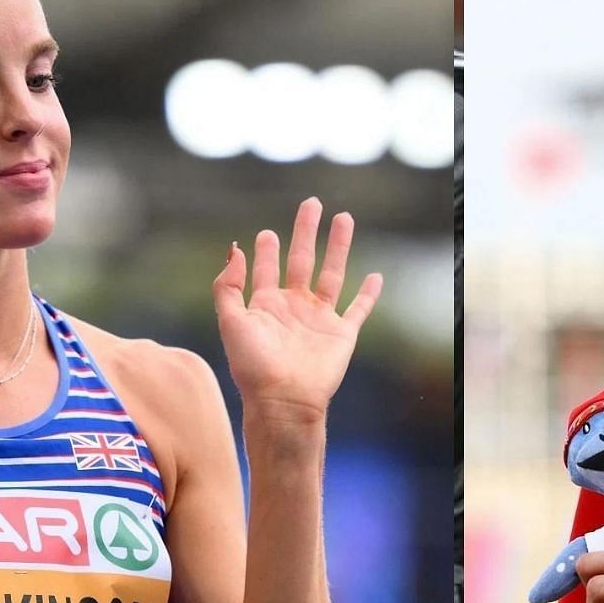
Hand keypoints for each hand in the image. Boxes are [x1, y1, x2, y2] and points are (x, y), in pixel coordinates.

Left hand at [212, 197, 382, 422]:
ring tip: (344, 218)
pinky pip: (358, 309)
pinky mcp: (342, 334)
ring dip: (339, 246)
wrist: (284, 399)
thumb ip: (228, 286)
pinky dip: (368, 293)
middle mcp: (294, 308)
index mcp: (266, 305)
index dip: (266, 251)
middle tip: (311, 203)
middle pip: (302, 260)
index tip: (266, 234)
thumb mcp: (230, 321)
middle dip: (306, 231)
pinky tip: (375, 276)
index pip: (267, 269)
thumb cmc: (253, 366)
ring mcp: (319, 319)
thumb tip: (234, 250)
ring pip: (333, 274)